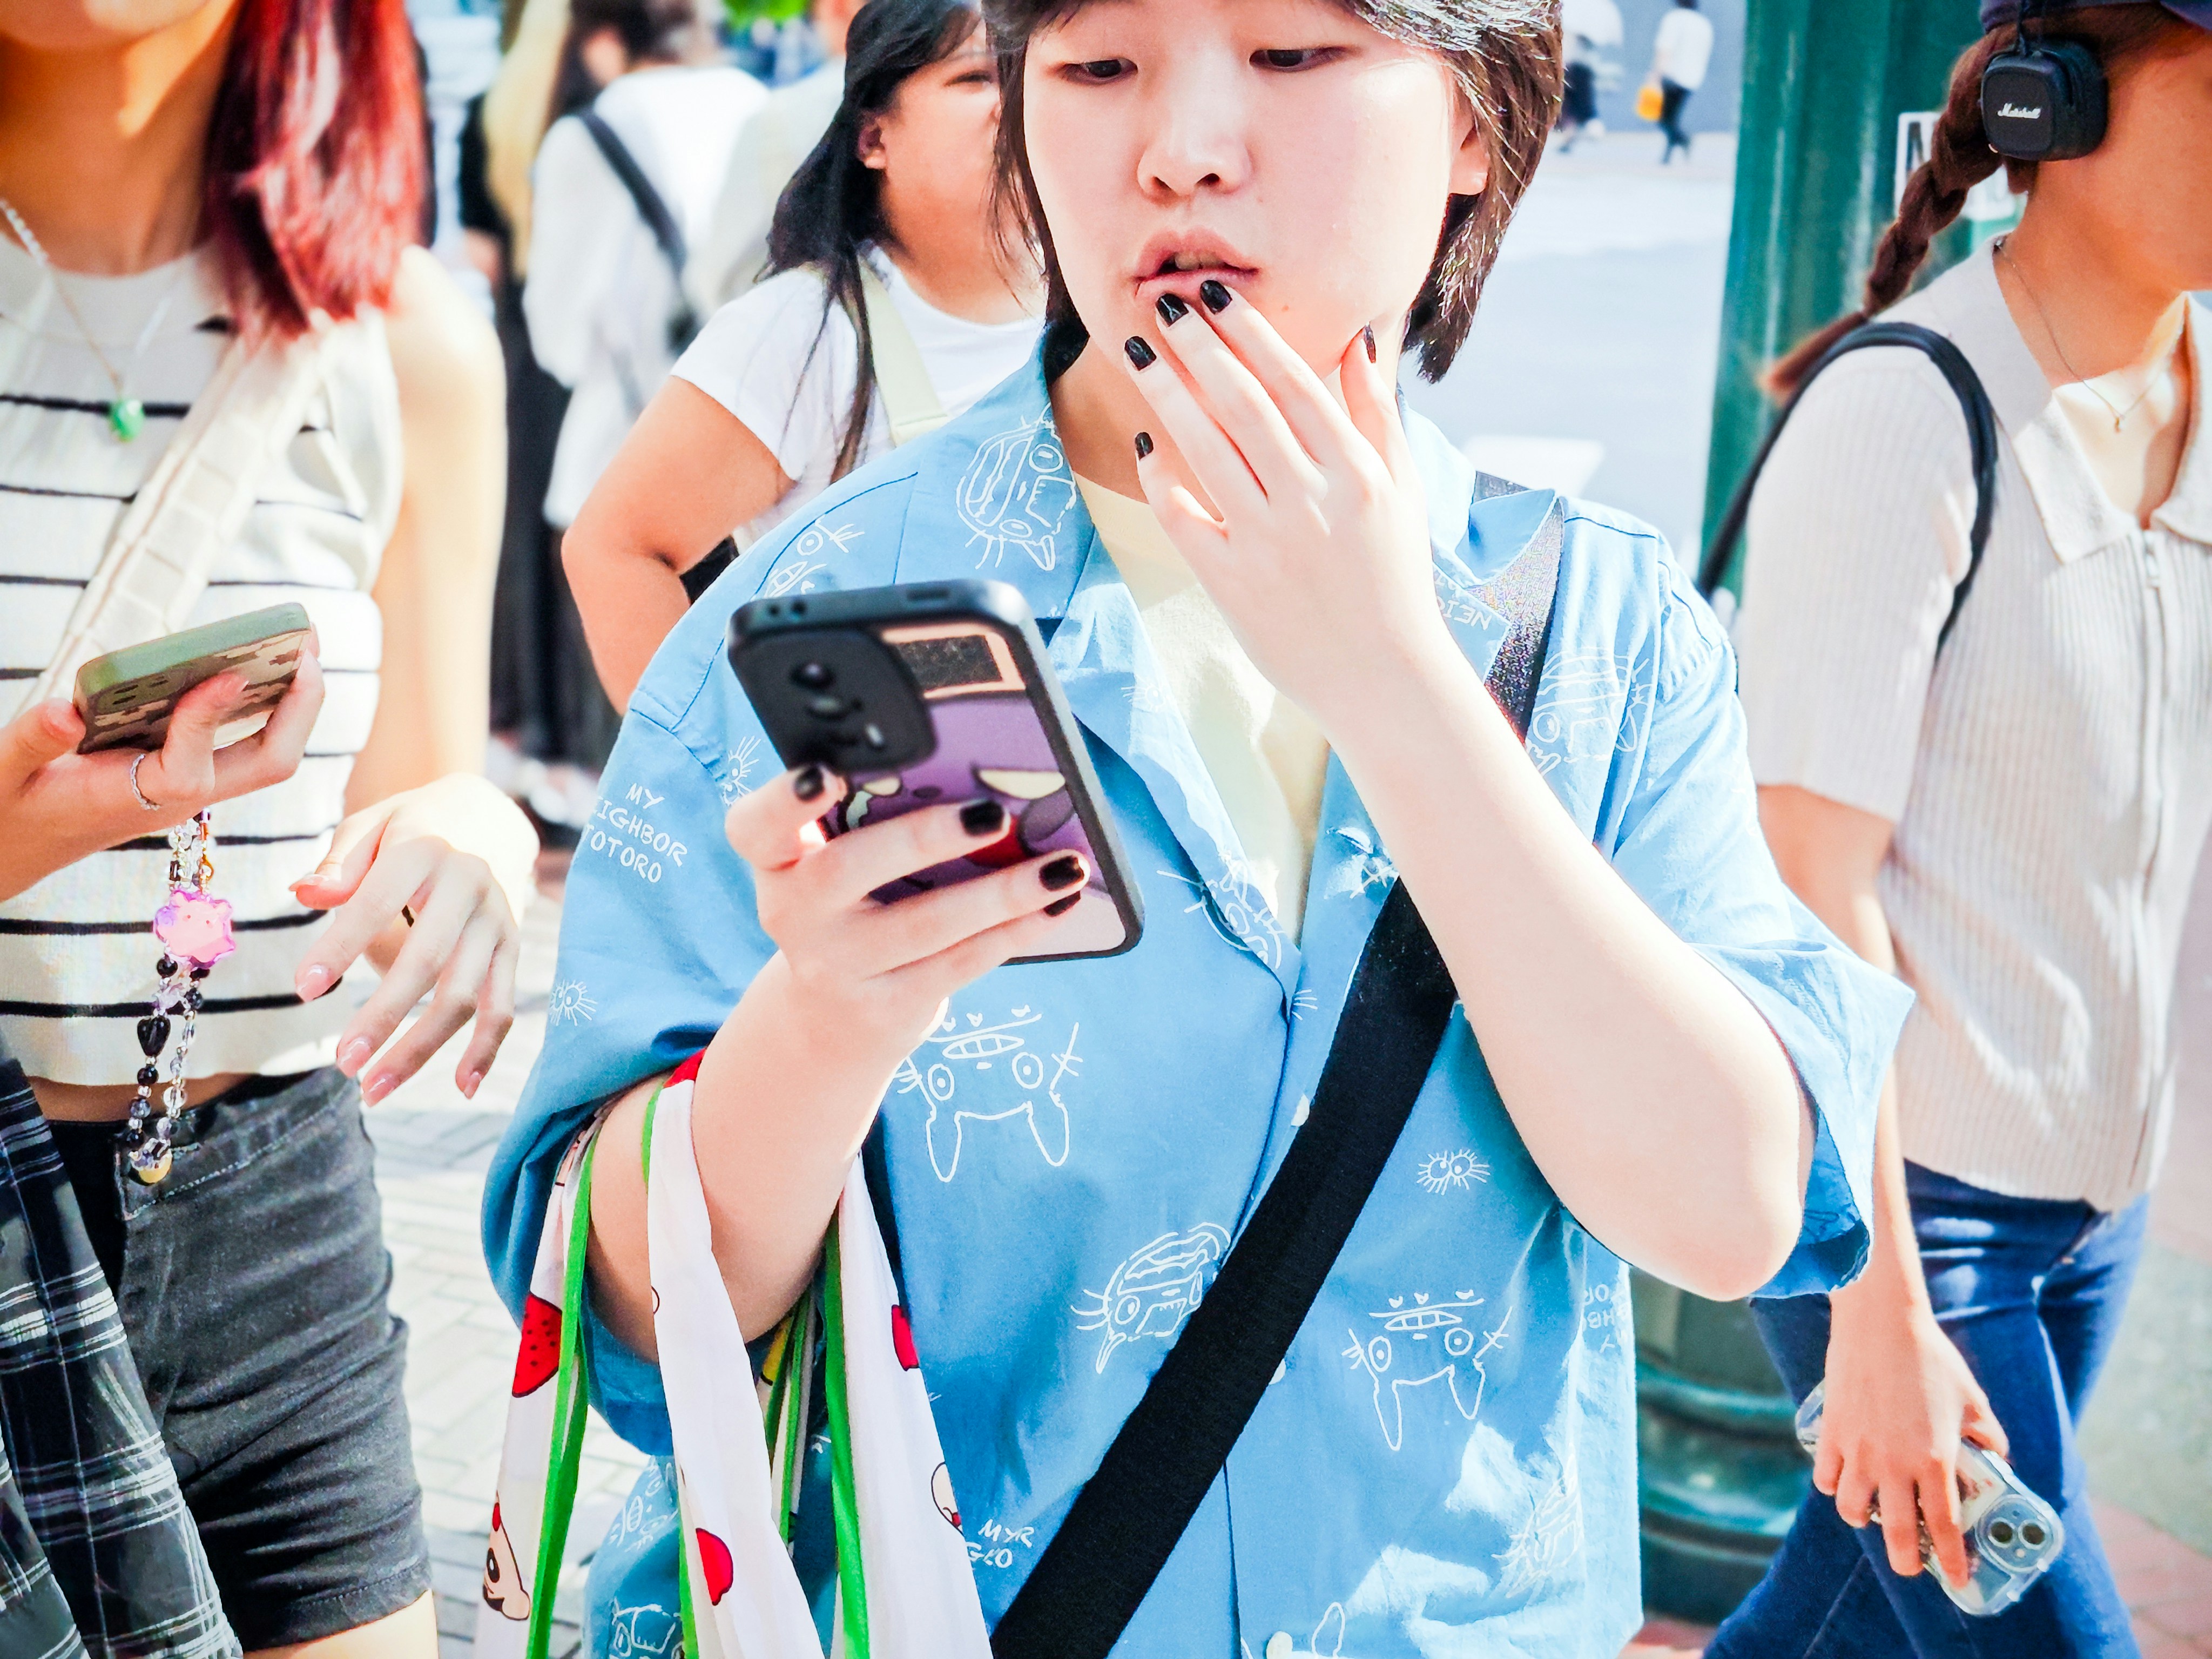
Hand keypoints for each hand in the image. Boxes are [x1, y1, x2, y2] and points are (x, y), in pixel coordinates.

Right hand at [0, 658, 324, 901]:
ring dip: (292, 701)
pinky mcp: (187, 773)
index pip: (189, 769)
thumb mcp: (0, 775)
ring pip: (267, 753)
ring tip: (302, 639)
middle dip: (298, 706)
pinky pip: (245, 740)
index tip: (222, 672)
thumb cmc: (8, 810)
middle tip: (306, 642)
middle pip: (268, 764)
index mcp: (132, 801)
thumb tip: (65, 710)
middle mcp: (178, 797)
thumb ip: (31, 741)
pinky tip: (264, 661)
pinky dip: (265, 703)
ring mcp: (191, 787)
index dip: (207, 719)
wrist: (16, 848)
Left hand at [291, 774, 539, 1102]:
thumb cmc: (405, 832)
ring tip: (373, 1087)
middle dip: (385, 1015)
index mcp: (425, 852)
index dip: (340, 946)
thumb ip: (338, 861)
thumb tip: (307, 894)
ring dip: (422, 1047)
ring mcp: (497, 920)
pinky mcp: (512, 949)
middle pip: (429, 961)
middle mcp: (470, 885)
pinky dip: (486, 1049)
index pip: (377, 903)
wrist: (482, 818)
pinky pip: (503, 1006)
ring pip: (465, 995)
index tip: (303, 989)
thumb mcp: (368, 827)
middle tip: (343, 1061)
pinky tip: (461, 1087)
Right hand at [726, 765, 1089, 1054]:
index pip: (755, 825)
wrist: (834, 1016)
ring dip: (1002, 893)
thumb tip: (977, 769)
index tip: (823, 772)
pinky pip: (960, 964)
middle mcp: (793, 913)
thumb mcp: (838, 860)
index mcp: (776, 859)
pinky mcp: (886, 1008)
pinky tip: (1058, 904)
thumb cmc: (854, 903)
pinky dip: (1016, 930)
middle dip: (923, 838)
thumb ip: (873, 817)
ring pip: (925, 924)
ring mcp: (836, 967)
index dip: (783, 800)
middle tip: (992, 813)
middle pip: (848, 869)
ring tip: (1064, 866)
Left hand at [1119, 289, 1450, 733]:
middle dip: (1200, 346)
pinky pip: (1183, 518)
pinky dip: (1161, 478)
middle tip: (1165, 303)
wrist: (1383, 679)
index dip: (1250, 333)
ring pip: (1206, 449)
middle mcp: (1311, 502)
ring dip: (1168, 392)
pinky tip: (1145, 442)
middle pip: (1243, 404)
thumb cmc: (1394, 579)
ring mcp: (1268, 543)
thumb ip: (1375, 415)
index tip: (1216, 294)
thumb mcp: (1400, 491)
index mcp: (1356, 473)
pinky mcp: (1232, 583)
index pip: (1294, 384)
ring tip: (1140, 350)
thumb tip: (1355, 339)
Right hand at [1816, 1283, 2007, 1586]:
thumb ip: (1988, 1435)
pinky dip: (1833, 1485)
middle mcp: (1895, 1463)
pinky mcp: (1831, 1433)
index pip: (1946, 1526)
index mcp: (1935, 1459)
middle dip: (1907, 1561)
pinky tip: (1843, 1480)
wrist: (1880, 1323)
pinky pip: (1826, 1476)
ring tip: (1873, 1515)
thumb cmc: (1932, 1358)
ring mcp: (1858, 1450)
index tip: (1957, 1578)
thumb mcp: (1973, 1399)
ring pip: (1852, 1509)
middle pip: (1898, 1533)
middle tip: (1911, 1567)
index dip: (1952, 1559)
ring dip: (1864, 1520)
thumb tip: (1996, 1457)